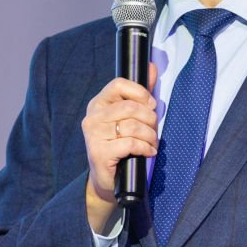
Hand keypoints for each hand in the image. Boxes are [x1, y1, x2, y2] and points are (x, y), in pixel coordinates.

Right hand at [82, 65, 156, 233]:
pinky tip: (148, 152)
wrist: (109, 180)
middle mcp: (92, 117)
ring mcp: (93, 135)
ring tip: (152, 143)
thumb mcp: (130, 118)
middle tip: (154, 130)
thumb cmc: (122, 145)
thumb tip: (151, 66)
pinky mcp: (98, 152)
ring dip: (150, 136)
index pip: (118, 84)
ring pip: (132, 126)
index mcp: (98, 104)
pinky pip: (130, 143)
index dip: (140, 93)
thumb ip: (140, 93)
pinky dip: (145, 148)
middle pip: (129, 107)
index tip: (151, 105)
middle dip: (150, 119)